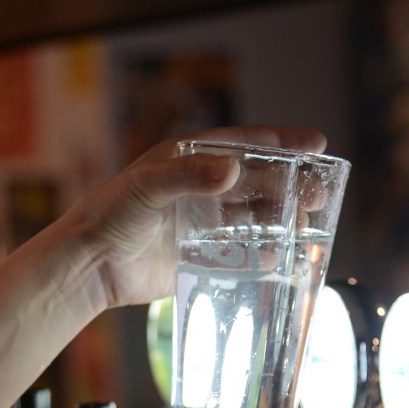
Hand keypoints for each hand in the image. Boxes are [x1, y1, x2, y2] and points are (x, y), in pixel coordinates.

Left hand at [64, 125, 326, 308]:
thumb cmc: (110, 214)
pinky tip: (283, 257)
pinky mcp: (203, 255)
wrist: (91, 264)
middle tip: (317, 194)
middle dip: (291, 185)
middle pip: (259, 182)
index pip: (246, 144)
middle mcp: (202, 187)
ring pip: (256, 216)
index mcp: (191, 158)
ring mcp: (205, 222)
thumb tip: (233, 170)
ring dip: (282, 220)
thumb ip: (188, 175)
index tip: (317, 144)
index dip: (283, 143)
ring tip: (305, 227)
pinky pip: (243, 252)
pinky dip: (265, 253)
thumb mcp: (148, 186)